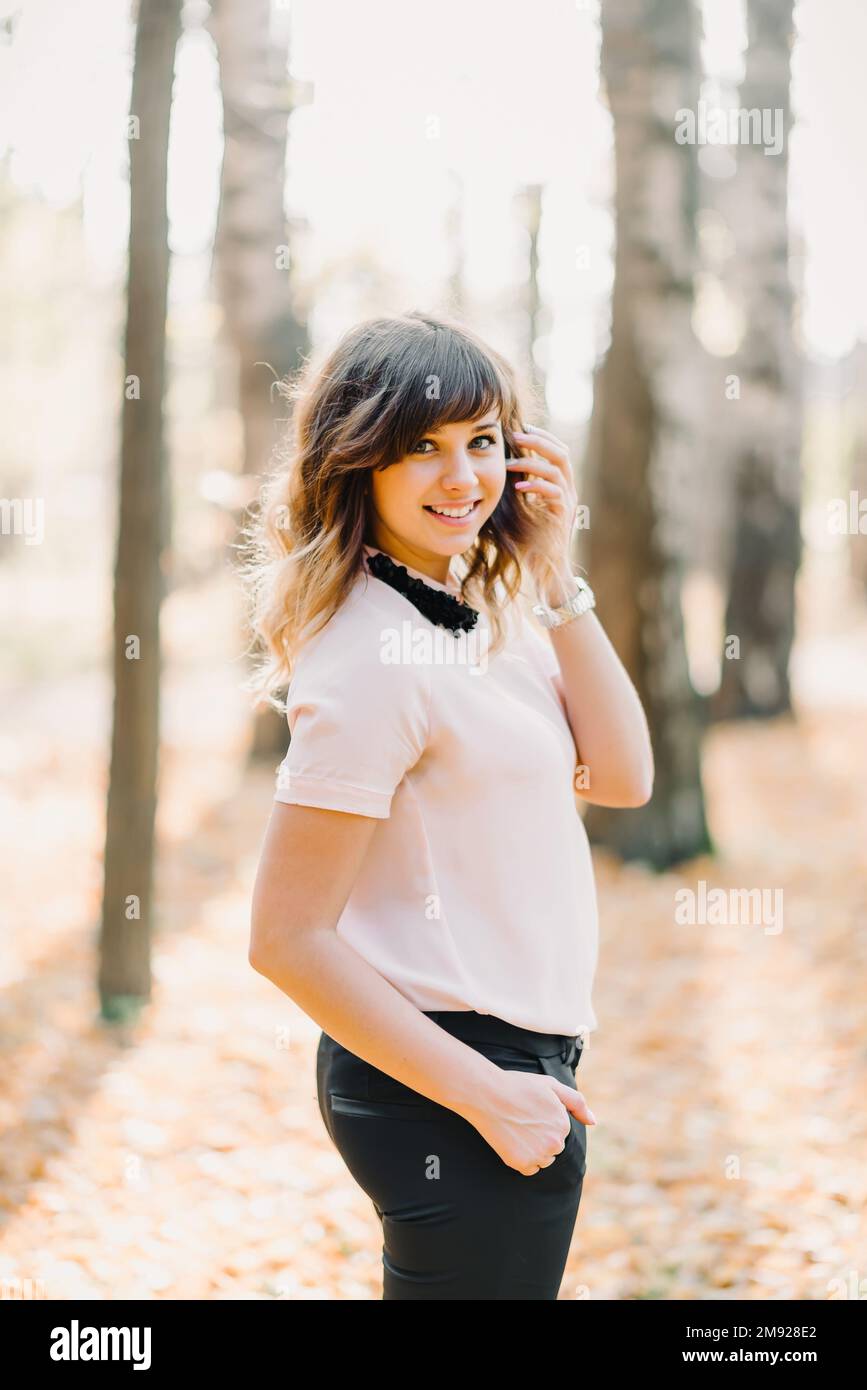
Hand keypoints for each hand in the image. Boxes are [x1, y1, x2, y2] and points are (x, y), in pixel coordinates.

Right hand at [459, 1067, 595, 1175]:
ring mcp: (538, 1156)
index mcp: (563, 1124)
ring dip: (534, 1150)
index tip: (530, 1110)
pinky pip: (530, 1169)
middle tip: (522, 1120)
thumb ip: (577, 1103)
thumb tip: (594, 1122)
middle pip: (553, 1148)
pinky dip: (523, 1159)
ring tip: (517, 1129)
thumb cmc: (519, 1086)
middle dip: (541, 1137)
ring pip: (543, 1160)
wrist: (488, 1095)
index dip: (545, 1120)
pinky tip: (512, 1141)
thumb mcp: (551, 1085)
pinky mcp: (521, 1164)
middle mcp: (555, 1143)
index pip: (560, 1132)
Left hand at [510, 424, 580, 605]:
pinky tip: (518, 486)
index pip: (556, 451)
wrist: (543, 570)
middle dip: (539, 441)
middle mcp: (568, 491)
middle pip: (562, 453)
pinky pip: (555, 493)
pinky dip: (536, 485)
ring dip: (533, 461)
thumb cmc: (527, 542)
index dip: (541, 437)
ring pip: (558, 469)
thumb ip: (511, 487)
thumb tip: (491, 468)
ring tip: (510, 462)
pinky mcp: (563, 516)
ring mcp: (568, 503)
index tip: (519, 429)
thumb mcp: (516, 508)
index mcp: (559, 485)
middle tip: (516, 435)